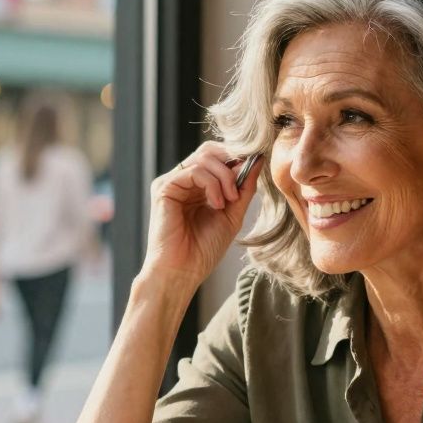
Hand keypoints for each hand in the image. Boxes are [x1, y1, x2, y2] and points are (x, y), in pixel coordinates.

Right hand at [141, 142, 261, 289]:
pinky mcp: (164, 188)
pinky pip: (194, 170)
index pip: (217, 156)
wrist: (182, 272)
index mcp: (197, 185)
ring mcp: (172, 182)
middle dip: (231, 163)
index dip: (237, 159)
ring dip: (225, 177)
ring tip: (229, 201)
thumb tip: (258, 160)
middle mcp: (182, 180)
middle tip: (239, 189)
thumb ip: (244, 188)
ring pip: (204, 157)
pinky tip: (216, 205)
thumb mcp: (232, 215)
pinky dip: (212, 185)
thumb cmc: (203, 250)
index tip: (253, 172)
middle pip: (209, 150)